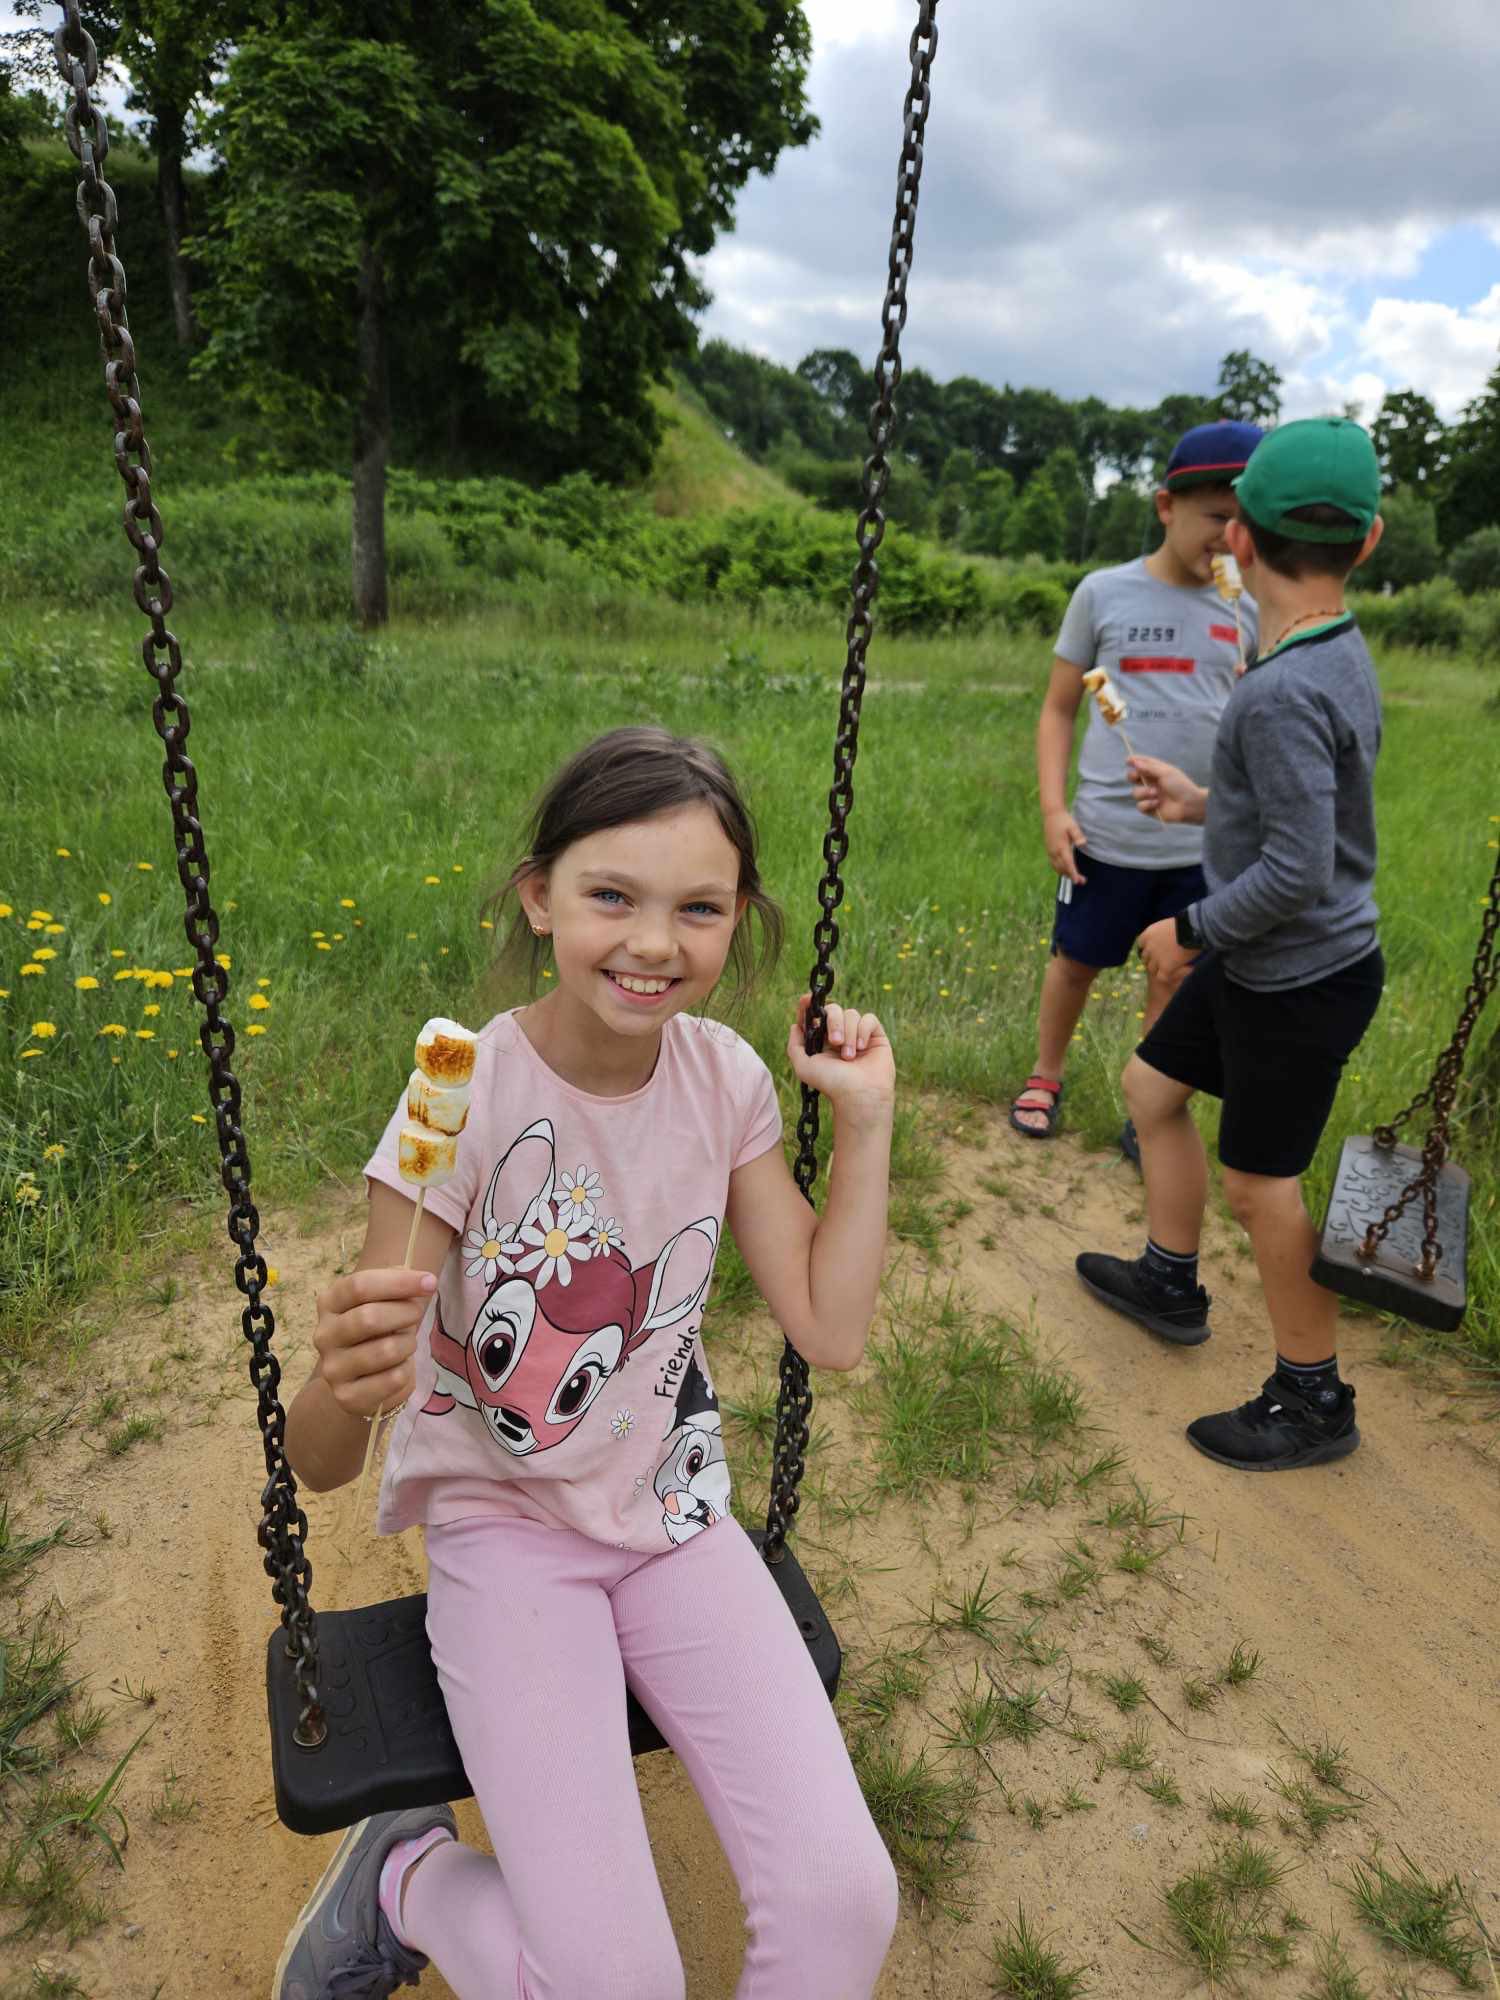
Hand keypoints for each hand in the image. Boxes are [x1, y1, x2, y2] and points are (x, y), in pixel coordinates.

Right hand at [313, 1266, 436, 1419]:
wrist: (358, 1380)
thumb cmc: (376, 1331)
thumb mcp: (382, 1302)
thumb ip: (397, 1285)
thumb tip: (422, 1281)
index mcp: (329, 1303)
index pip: (359, 1286)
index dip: (398, 1282)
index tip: (430, 1282)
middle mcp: (324, 1335)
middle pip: (369, 1317)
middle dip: (405, 1313)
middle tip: (417, 1314)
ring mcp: (332, 1368)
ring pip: (386, 1350)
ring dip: (408, 1344)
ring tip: (406, 1344)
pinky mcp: (347, 1396)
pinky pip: (393, 1378)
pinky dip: (406, 1370)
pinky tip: (399, 1368)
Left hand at [788, 996, 894, 1108]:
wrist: (859, 1095)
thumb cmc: (832, 1084)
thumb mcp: (804, 1067)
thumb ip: (795, 1046)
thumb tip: (795, 1026)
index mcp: (822, 1041)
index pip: (815, 1017)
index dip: (809, 1006)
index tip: (806, 999)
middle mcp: (840, 1036)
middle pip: (833, 1009)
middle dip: (833, 1022)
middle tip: (835, 1042)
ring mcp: (858, 1035)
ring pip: (851, 1014)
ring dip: (849, 1033)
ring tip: (849, 1056)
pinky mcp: (875, 1036)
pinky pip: (869, 1019)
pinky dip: (863, 1030)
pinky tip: (862, 1047)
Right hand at [1042, 807, 1086, 885]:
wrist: (1051, 815)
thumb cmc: (1064, 820)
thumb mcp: (1073, 826)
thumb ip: (1077, 835)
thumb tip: (1082, 843)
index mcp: (1061, 847)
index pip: (1068, 863)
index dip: (1073, 873)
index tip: (1078, 881)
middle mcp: (1054, 851)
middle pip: (1063, 868)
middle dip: (1072, 876)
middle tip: (1083, 881)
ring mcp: (1050, 852)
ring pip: (1057, 868)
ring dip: (1066, 874)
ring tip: (1076, 878)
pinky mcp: (1049, 850)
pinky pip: (1054, 864)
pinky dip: (1060, 869)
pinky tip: (1065, 871)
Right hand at [1126, 756, 1207, 824]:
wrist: (1189, 804)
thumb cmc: (1180, 786)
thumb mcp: (1165, 772)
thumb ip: (1149, 767)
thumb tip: (1134, 762)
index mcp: (1156, 772)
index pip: (1142, 764)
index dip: (1134, 761)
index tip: (1128, 760)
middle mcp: (1151, 783)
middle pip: (1133, 777)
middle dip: (1132, 776)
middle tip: (1137, 776)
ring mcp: (1149, 796)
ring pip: (1135, 793)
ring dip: (1144, 792)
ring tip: (1156, 794)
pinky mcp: (1149, 808)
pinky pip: (1140, 806)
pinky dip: (1147, 804)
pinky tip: (1157, 803)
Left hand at [1137, 918, 1196, 982]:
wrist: (1193, 929)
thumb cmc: (1186, 923)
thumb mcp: (1168, 924)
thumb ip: (1163, 933)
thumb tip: (1167, 937)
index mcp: (1148, 934)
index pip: (1141, 944)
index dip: (1148, 948)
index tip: (1155, 950)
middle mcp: (1149, 947)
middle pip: (1145, 957)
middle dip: (1152, 959)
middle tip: (1163, 961)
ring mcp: (1156, 958)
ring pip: (1151, 968)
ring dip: (1159, 969)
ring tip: (1169, 969)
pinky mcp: (1166, 967)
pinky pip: (1161, 977)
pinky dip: (1167, 976)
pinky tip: (1174, 974)